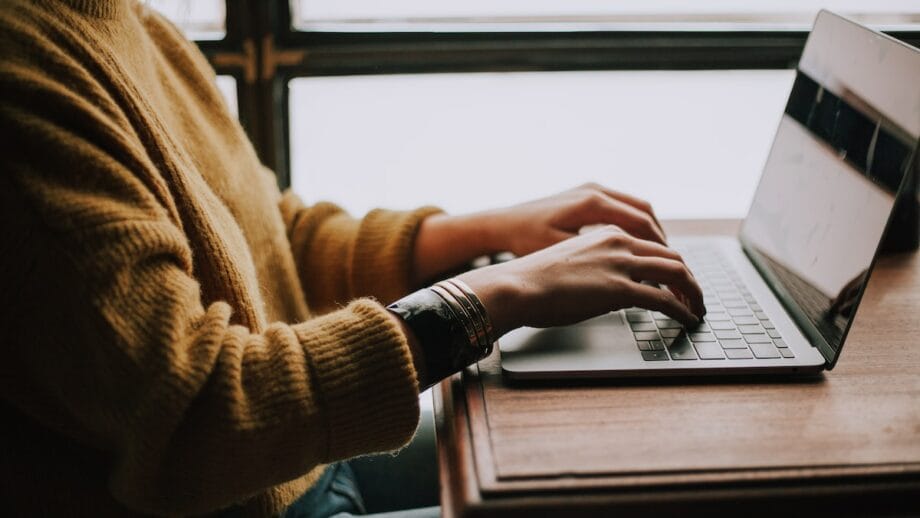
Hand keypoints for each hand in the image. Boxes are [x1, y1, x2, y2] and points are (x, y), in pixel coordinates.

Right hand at [456, 225, 704, 337]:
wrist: (516, 286)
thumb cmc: (534, 280)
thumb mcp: (572, 263)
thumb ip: (598, 269)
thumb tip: (611, 291)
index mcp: (607, 233)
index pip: (652, 245)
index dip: (671, 264)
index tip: (677, 281)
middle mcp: (619, 242)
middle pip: (672, 256)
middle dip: (689, 278)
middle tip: (695, 297)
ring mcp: (621, 264)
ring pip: (677, 273)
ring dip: (693, 293)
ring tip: (697, 309)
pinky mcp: (620, 289)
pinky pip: (665, 299)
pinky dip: (683, 309)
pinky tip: (687, 319)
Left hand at [482, 182, 665, 257]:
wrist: (501, 223)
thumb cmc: (525, 240)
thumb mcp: (562, 253)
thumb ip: (598, 261)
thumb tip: (632, 276)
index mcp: (592, 203)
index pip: (641, 223)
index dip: (660, 248)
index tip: (671, 268)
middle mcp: (595, 190)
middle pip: (645, 213)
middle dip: (661, 241)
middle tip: (673, 265)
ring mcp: (591, 189)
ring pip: (636, 208)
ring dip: (651, 232)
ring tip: (660, 257)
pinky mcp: (586, 194)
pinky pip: (622, 206)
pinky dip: (635, 225)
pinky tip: (637, 245)